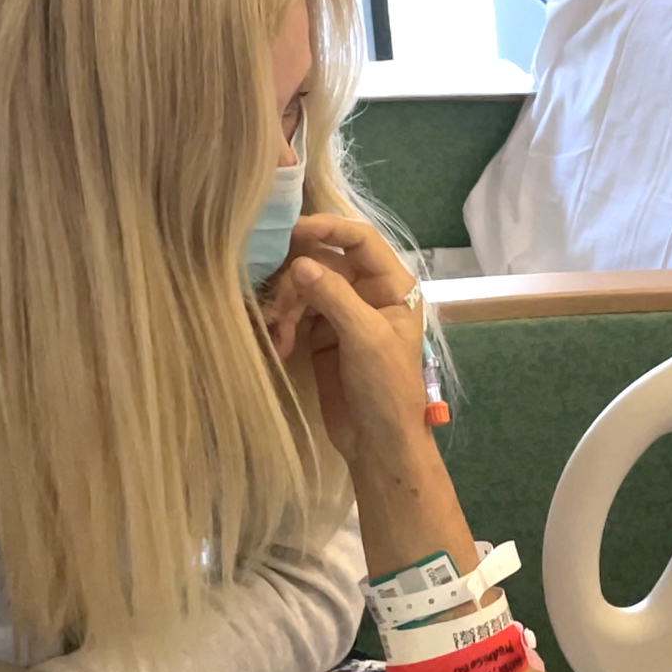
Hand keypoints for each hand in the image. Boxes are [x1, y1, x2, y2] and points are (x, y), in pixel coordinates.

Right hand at [261, 216, 429, 470]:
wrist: (378, 443)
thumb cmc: (386, 388)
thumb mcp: (365, 337)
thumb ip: (334, 295)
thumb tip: (300, 263)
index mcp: (393, 286)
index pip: (360, 239)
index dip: (328, 228)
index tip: (292, 231)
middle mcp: (368, 293)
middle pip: (323, 264)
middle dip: (297, 283)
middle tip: (279, 310)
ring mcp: (344, 314)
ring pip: (305, 289)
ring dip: (286, 308)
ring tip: (278, 336)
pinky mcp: (322, 336)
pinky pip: (296, 315)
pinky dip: (284, 327)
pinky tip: (280, 347)